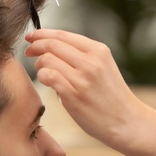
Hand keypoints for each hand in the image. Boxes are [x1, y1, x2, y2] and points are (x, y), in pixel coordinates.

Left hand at [25, 29, 155, 155]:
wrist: (127, 121)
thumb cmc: (110, 94)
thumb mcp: (102, 66)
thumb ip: (79, 55)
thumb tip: (49, 47)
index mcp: (98, 50)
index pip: (62, 34)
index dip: (42, 33)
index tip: (31, 36)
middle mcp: (91, 61)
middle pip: (52, 44)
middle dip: (35, 45)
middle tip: (29, 51)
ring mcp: (82, 78)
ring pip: (47, 59)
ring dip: (38, 64)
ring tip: (42, 71)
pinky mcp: (74, 95)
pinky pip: (48, 76)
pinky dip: (42, 76)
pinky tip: (46, 80)